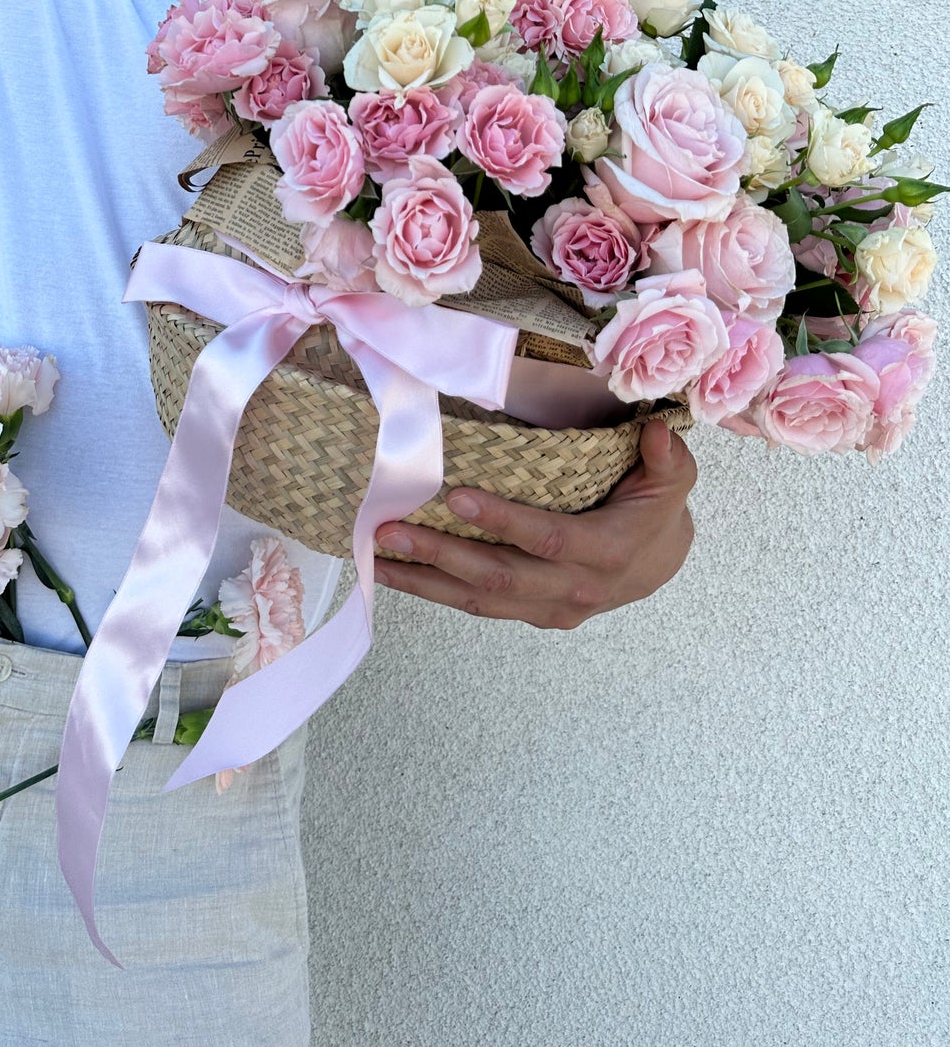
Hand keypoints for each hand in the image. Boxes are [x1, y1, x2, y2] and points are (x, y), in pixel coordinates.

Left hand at [372, 418, 696, 628]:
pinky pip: (478, 605)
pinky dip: (434, 590)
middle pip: (500, 577)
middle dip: (441, 555)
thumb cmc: (656, 509)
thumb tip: (656, 432)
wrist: (658, 563)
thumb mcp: (673, 479)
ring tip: (373, 556)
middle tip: (390, 531)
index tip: (456, 496)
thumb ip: (666, 458)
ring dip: (424, 580)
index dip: (503, 521)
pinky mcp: (530, 614)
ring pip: (479, 600)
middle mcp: (575, 589)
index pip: (548, 539)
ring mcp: (549, 609)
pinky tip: (395, 572)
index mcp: (606, 552)